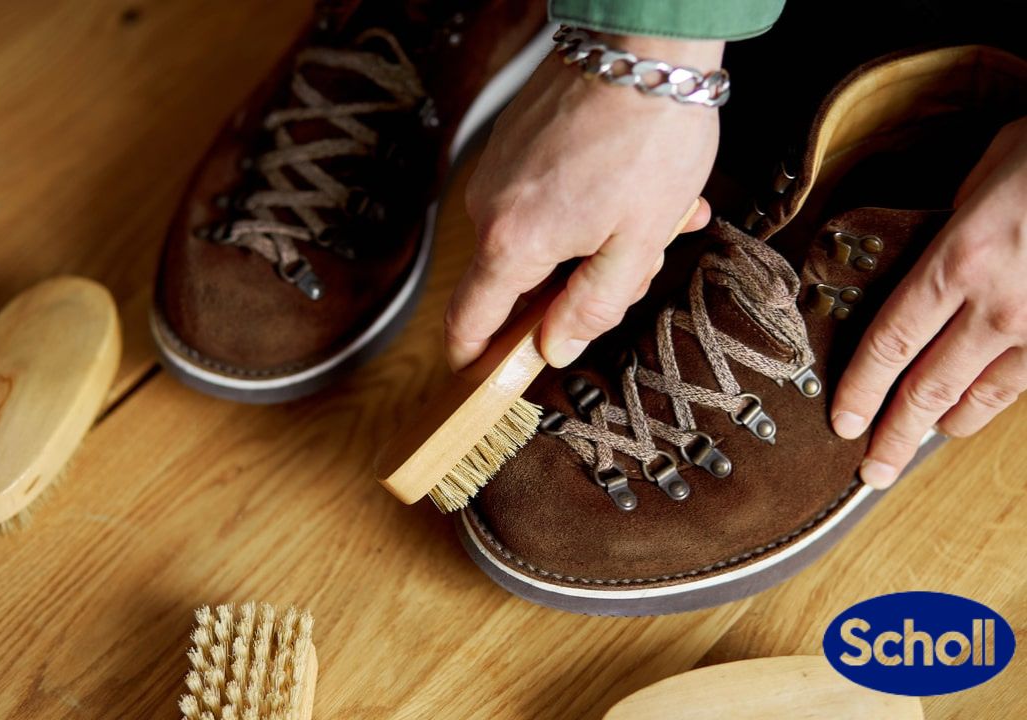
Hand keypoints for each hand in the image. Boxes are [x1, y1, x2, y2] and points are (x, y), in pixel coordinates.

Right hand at [444, 35, 722, 370]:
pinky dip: (581, 204)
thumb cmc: (648, 135)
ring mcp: (496, 171)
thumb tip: (555, 348)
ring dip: (590, 240)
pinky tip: (629, 185)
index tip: (481, 377)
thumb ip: (593, 306)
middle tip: (638, 261)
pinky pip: (539, 197)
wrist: (641, 41)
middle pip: (518, 280)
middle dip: (575, 285)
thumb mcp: (638, 240)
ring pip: (537, 236)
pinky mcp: (511, 144)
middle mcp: (489, 207)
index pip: (470, 320)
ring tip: (649, 212)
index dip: (473, 358)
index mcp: (514, 242)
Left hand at [831, 116, 1026, 487]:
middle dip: (895, 436)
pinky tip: (973, 410)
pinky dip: (993, 401)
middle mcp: (1000, 305)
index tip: (842, 422)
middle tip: (872, 472)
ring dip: (944, 424)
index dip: (861, 390)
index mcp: (960, 260)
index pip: (890, 342)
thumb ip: (951, 229)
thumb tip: (929, 263)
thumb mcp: (987, 174)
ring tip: (918, 440)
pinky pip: (1024, 383)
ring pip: (982, 396)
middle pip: (929, 387)